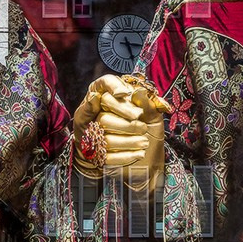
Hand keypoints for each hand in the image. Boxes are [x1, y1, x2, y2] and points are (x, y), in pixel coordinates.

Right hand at [73, 74, 167, 189]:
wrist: (144, 157)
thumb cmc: (145, 126)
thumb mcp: (150, 113)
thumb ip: (145, 103)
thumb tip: (139, 92)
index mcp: (107, 95)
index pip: (104, 84)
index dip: (112, 87)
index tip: (124, 93)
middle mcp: (94, 111)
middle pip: (104, 117)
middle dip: (125, 123)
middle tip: (143, 126)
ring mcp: (92, 134)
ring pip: (106, 139)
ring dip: (128, 141)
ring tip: (144, 142)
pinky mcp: (96, 154)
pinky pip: (107, 157)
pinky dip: (125, 155)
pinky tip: (139, 154)